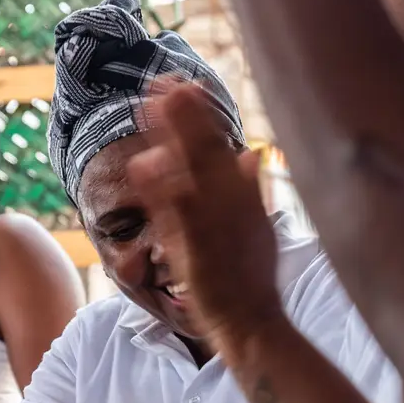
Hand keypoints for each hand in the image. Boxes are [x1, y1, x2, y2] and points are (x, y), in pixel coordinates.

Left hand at [128, 81, 283, 338]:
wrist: (254, 322)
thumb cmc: (253, 280)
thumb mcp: (260, 229)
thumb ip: (251, 191)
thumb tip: (250, 154)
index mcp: (244, 200)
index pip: (221, 149)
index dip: (202, 116)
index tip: (186, 85)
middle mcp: (231, 207)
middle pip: (205, 151)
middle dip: (185, 115)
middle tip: (165, 80)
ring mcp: (214, 227)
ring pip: (190, 173)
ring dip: (172, 138)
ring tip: (153, 105)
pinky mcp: (197, 250)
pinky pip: (176, 215)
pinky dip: (162, 190)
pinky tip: (143, 167)